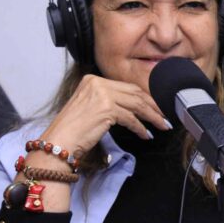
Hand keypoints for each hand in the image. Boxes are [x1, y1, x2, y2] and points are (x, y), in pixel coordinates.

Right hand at [38, 74, 171, 158]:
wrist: (59, 142)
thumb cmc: (73, 129)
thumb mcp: (91, 107)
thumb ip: (110, 101)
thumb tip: (135, 106)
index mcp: (92, 80)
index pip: (127, 87)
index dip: (145, 97)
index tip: (156, 106)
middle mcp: (97, 84)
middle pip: (134, 93)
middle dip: (153, 105)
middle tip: (165, 115)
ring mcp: (102, 95)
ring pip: (137, 105)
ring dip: (152, 117)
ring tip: (162, 125)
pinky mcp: (106, 109)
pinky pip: (131, 118)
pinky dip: (141, 128)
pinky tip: (146, 134)